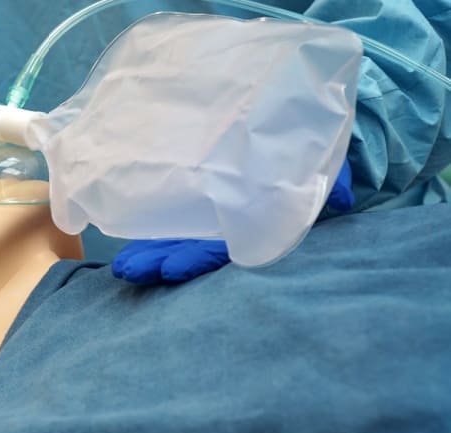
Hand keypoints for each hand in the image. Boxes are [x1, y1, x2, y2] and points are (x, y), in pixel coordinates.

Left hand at [112, 158, 354, 284]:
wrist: (302, 131)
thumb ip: (329, 184)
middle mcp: (233, 226)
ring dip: (151, 252)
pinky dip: (153, 227)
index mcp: (259, 225)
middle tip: (129, 271)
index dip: (198, 261)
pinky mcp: (199, 198)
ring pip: (179, 239)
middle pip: (194, 251)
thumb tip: (340, 196)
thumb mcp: (326, 169)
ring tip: (121, 265)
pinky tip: (126, 231)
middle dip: (161, 263)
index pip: (226, 251)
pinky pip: (174, 217)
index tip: (170, 269)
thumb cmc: (313, 154)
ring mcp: (214, 216)